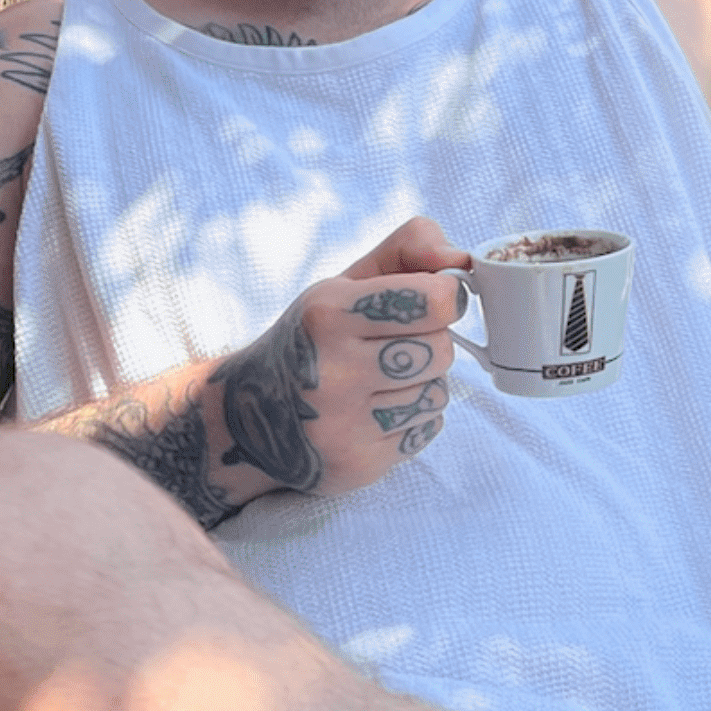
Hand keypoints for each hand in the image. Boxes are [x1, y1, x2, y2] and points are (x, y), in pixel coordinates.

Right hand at [209, 216, 470, 498]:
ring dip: (421, 384)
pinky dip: (412, 419)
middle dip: (429, 345)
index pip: (435, 301)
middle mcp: (329, 372)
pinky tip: (374, 412)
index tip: (427, 304)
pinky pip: (427, 430)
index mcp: (326, 314)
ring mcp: (340, 426)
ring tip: (380, 381)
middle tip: (394, 347)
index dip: (443, 300)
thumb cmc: (316, 336)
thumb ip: (412, 245)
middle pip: (441, 351)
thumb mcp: (350, 279)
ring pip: (436, 394)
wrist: (248, 415)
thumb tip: (462, 261)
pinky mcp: (356, 465)